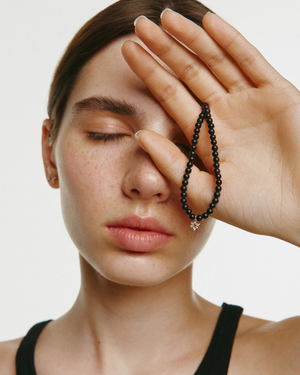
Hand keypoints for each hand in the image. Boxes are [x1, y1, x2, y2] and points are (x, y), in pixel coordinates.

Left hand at [122, 10, 299, 246]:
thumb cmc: (255, 208)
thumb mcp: (205, 191)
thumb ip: (173, 164)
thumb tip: (139, 137)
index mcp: (205, 136)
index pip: (170, 97)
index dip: (150, 74)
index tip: (127, 52)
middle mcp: (223, 114)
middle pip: (188, 73)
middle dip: (164, 49)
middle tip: (138, 25)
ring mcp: (249, 101)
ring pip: (215, 61)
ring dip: (191, 39)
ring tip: (165, 18)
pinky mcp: (277, 94)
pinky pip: (250, 62)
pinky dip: (230, 42)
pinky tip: (208, 24)